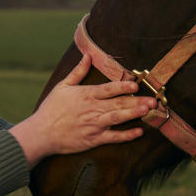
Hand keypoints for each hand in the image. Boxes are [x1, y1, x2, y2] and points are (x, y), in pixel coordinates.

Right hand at [10, 54, 156, 166]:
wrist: (41, 133)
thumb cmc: (51, 109)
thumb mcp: (63, 86)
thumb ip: (78, 71)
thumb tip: (88, 56)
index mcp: (86, 95)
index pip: (108, 89)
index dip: (123, 85)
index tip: (136, 83)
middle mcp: (92, 110)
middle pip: (118, 103)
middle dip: (137, 100)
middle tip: (154, 99)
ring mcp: (94, 125)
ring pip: (118, 118)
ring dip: (134, 114)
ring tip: (149, 110)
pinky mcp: (94, 139)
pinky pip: (113, 137)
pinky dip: (126, 135)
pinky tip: (139, 132)